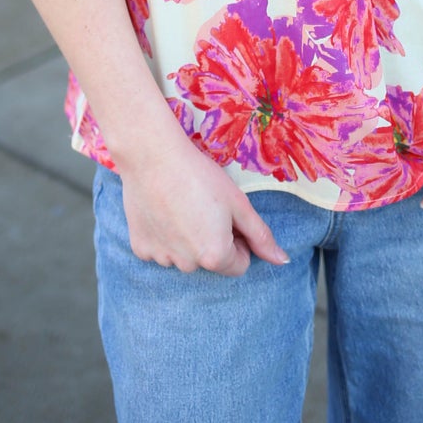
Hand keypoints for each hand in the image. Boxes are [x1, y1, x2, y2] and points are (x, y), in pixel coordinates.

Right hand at [114, 113, 288, 275]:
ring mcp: (161, 258)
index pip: (240, 264)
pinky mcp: (140, 248)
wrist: (153, 156)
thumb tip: (283, 261)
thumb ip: (261, 236)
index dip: (239, 239)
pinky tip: (163, 210)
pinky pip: (160, 250)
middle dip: (212, 240)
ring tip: (182, 206)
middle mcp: (188, 265)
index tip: (227, 216)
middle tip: (203, 207)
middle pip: (211, 261)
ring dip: (187, 239)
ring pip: (185, 257)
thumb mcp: (239, 204)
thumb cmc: (200, 176)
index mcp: (215, 256)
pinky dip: (164, 236)